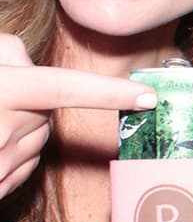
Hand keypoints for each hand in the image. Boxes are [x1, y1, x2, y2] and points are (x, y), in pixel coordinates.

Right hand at [0, 34, 154, 198]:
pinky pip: (22, 165)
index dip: (110, 92)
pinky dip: (9, 155)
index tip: (148, 97)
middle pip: (47, 115)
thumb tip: (28, 59)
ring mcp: (1, 164)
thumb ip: (7, 56)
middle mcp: (5, 131)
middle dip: (32, 105)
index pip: (66, 88)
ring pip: (36, 141)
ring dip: (19, 130)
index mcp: (5, 93)